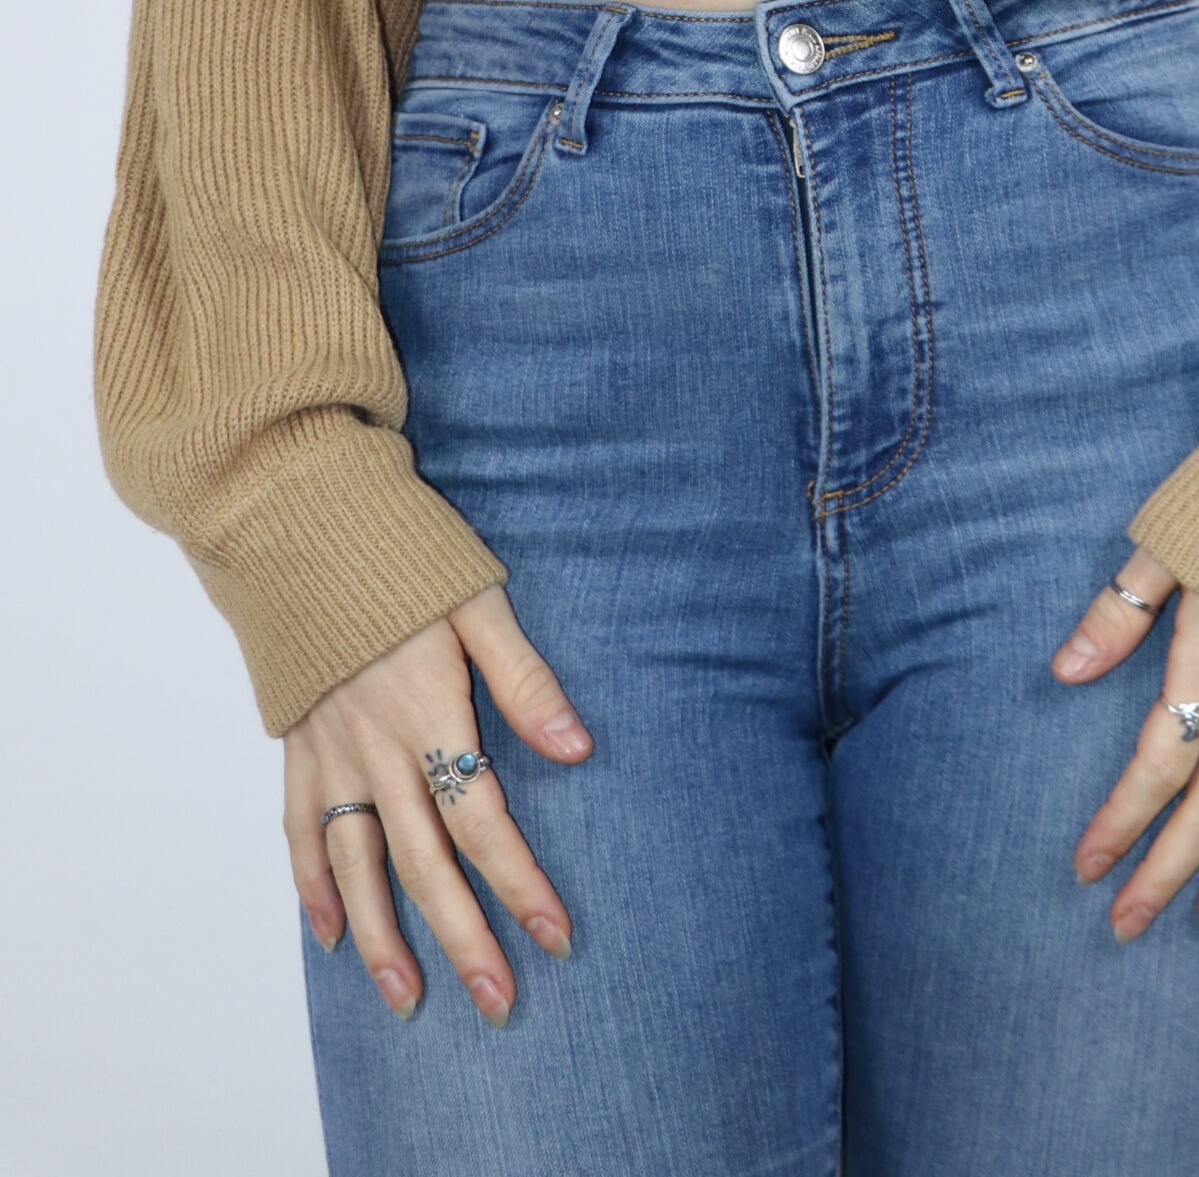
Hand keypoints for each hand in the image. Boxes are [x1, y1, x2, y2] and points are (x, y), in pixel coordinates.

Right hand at [283, 582, 591, 1024]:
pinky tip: (330, 935)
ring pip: (356, 864)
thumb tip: (578, 748)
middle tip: (499, 1002)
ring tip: (411, 999)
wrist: (298, 520)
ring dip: (383, 937)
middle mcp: (376, 745)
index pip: (482, 819)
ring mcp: (330, 750)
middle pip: (423, 863)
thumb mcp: (477, 599)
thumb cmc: (401, 553)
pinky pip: (300, 829)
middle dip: (464, 938)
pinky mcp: (296, 743)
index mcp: (428, 711)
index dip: (520, 882)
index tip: (556, 936)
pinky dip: (312, 887)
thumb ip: (525, 679)